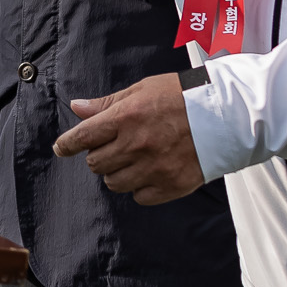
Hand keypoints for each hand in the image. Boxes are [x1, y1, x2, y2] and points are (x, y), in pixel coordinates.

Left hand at [52, 75, 203, 203]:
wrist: (226, 115)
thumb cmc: (182, 97)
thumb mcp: (142, 90)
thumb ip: (107, 103)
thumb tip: (77, 107)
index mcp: (125, 118)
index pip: (83, 137)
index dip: (67, 145)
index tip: (61, 149)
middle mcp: (135, 145)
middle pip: (95, 164)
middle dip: (98, 156)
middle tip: (113, 147)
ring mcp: (153, 169)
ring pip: (114, 183)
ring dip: (117, 173)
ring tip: (133, 160)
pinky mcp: (170, 186)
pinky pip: (139, 197)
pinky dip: (140, 188)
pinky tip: (150, 173)